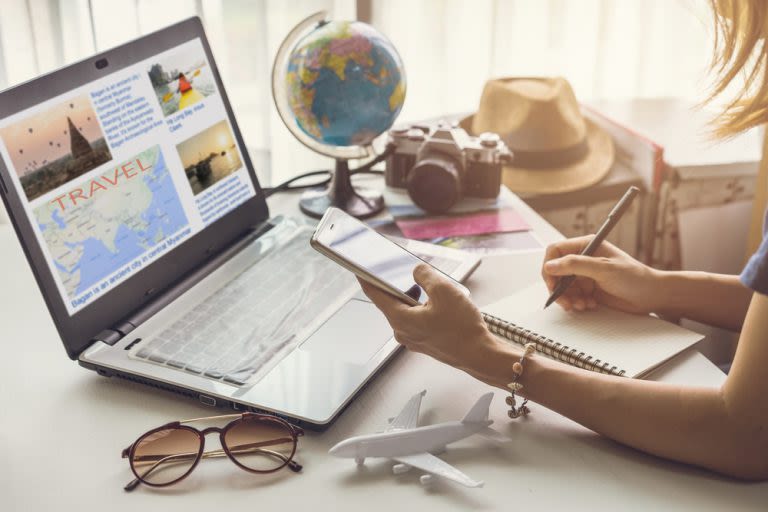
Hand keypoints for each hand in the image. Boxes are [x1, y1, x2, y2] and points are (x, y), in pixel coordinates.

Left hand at [358, 264, 501, 376]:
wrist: (480, 355)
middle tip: (404, 270)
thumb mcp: (444, 291)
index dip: (366, 278)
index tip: (358, 268)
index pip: (375, 295)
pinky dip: (422, 308)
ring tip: (431, 288)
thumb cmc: (462, 329)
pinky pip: (416, 320)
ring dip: (414, 297)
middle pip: (392, 302)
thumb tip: (416, 271)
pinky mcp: (424, 342)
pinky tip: (438, 303)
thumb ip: (425, 276)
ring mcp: (413, 339)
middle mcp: (402, 331)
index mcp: (400, 319)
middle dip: (399, 285)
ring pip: (406, 311)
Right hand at [542, 236, 661, 313]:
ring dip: (568, 298)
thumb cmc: (634, 277)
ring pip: (562, 287)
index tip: (552, 282)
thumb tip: (550, 265)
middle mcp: (583, 259)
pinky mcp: (588, 290)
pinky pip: (572, 296)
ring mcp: (585, 275)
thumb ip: (575, 265)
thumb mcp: (604, 269)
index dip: (550, 266)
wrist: (652, 296)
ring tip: (581, 305)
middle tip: (565, 300)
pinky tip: (589, 305)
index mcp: (586, 246)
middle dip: (558, 288)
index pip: (556, 251)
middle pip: (556, 271)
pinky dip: (576, 303)